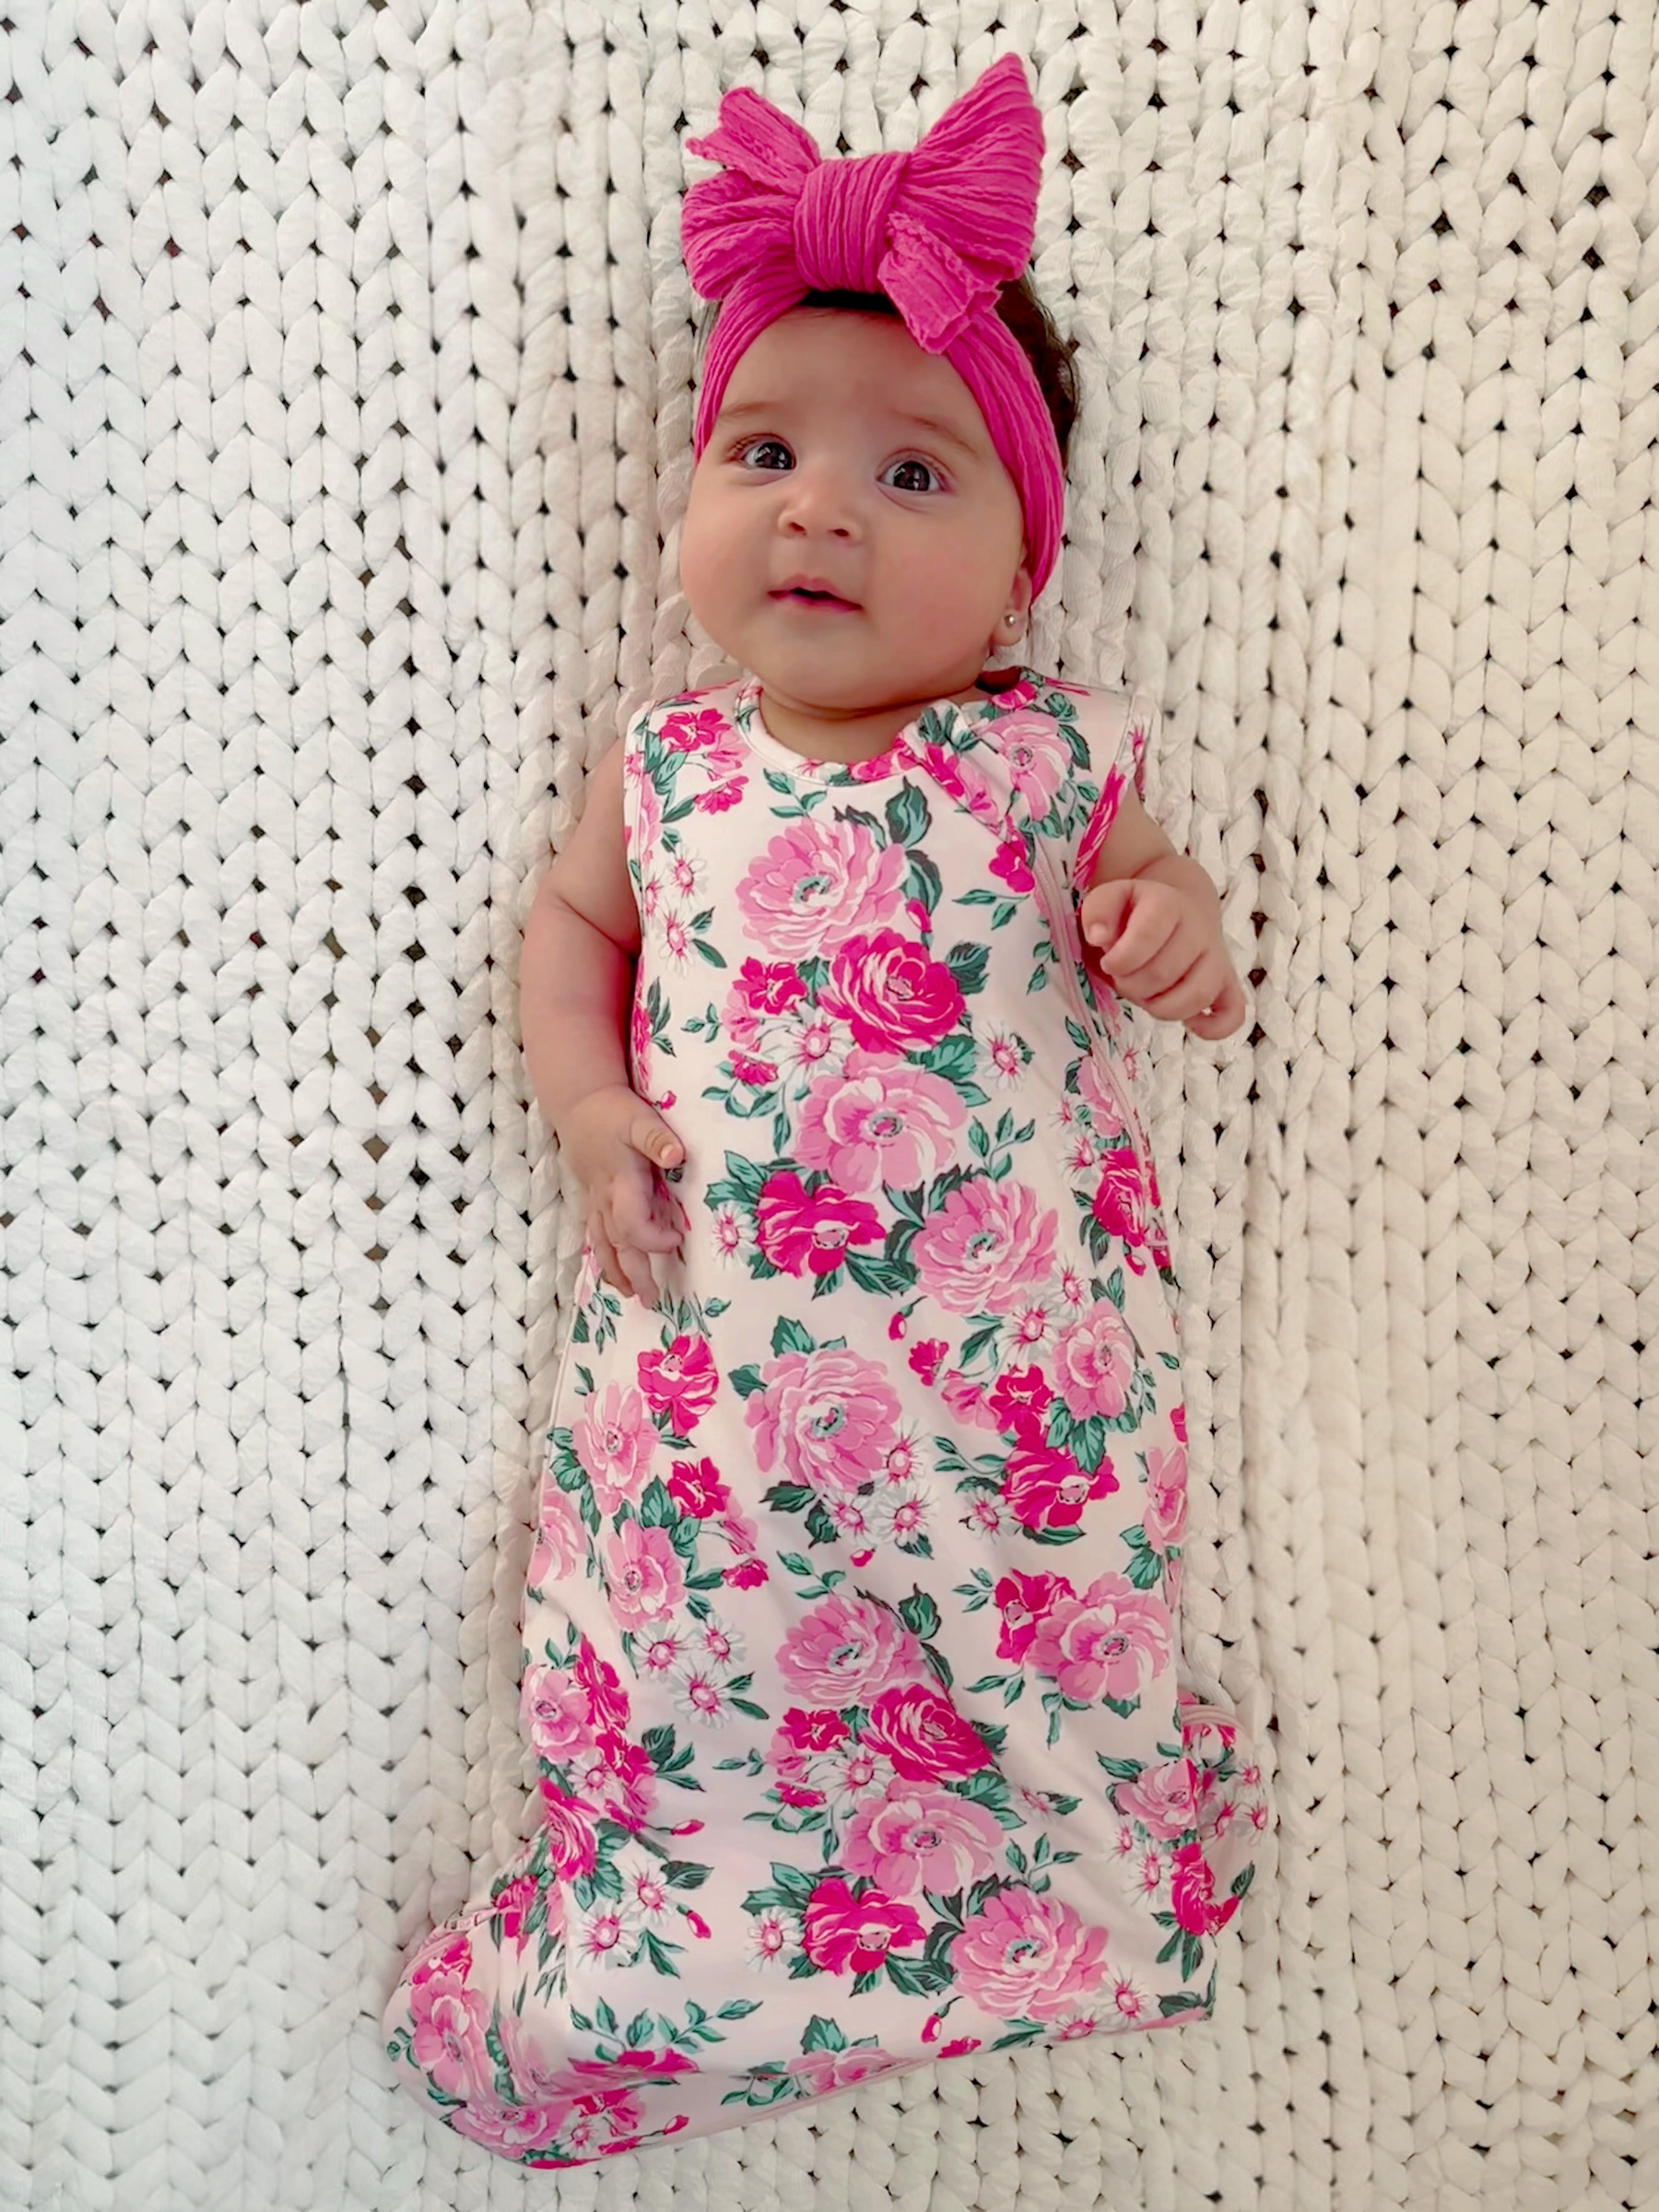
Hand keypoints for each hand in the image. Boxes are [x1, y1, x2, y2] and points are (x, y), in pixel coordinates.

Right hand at [558, 1084, 687, 1300]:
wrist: (579, 1101)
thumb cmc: (613, 1111)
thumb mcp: (639, 1119)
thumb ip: (657, 1139)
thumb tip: (677, 1156)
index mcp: (620, 1183)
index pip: (632, 1225)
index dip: (653, 1239)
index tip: (676, 1240)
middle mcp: (605, 1199)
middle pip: (617, 1245)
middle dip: (634, 1274)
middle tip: (652, 1300)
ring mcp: (595, 1200)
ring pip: (602, 1244)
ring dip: (616, 1271)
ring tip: (631, 1295)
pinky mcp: (592, 1198)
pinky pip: (595, 1234)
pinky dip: (604, 1255)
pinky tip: (612, 1270)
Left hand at [1080, 875, 1246, 1038]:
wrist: (1178, 908)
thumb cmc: (1136, 911)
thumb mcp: (1110, 900)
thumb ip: (1098, 912)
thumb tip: (1099, 937)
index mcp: (1168, 904)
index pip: (1147, 933)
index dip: (1121, 958)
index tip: (1109, 963)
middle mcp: (1199, 931)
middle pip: (1166, 972)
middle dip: (1133, 985)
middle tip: (1123, 979)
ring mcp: (1217, 959)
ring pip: (1198, 994)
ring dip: (1162, 1007)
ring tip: (1147, 997)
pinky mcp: (1227, 984)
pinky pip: (1233, 1012)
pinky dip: (1214, 1027)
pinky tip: (1191, 1025)